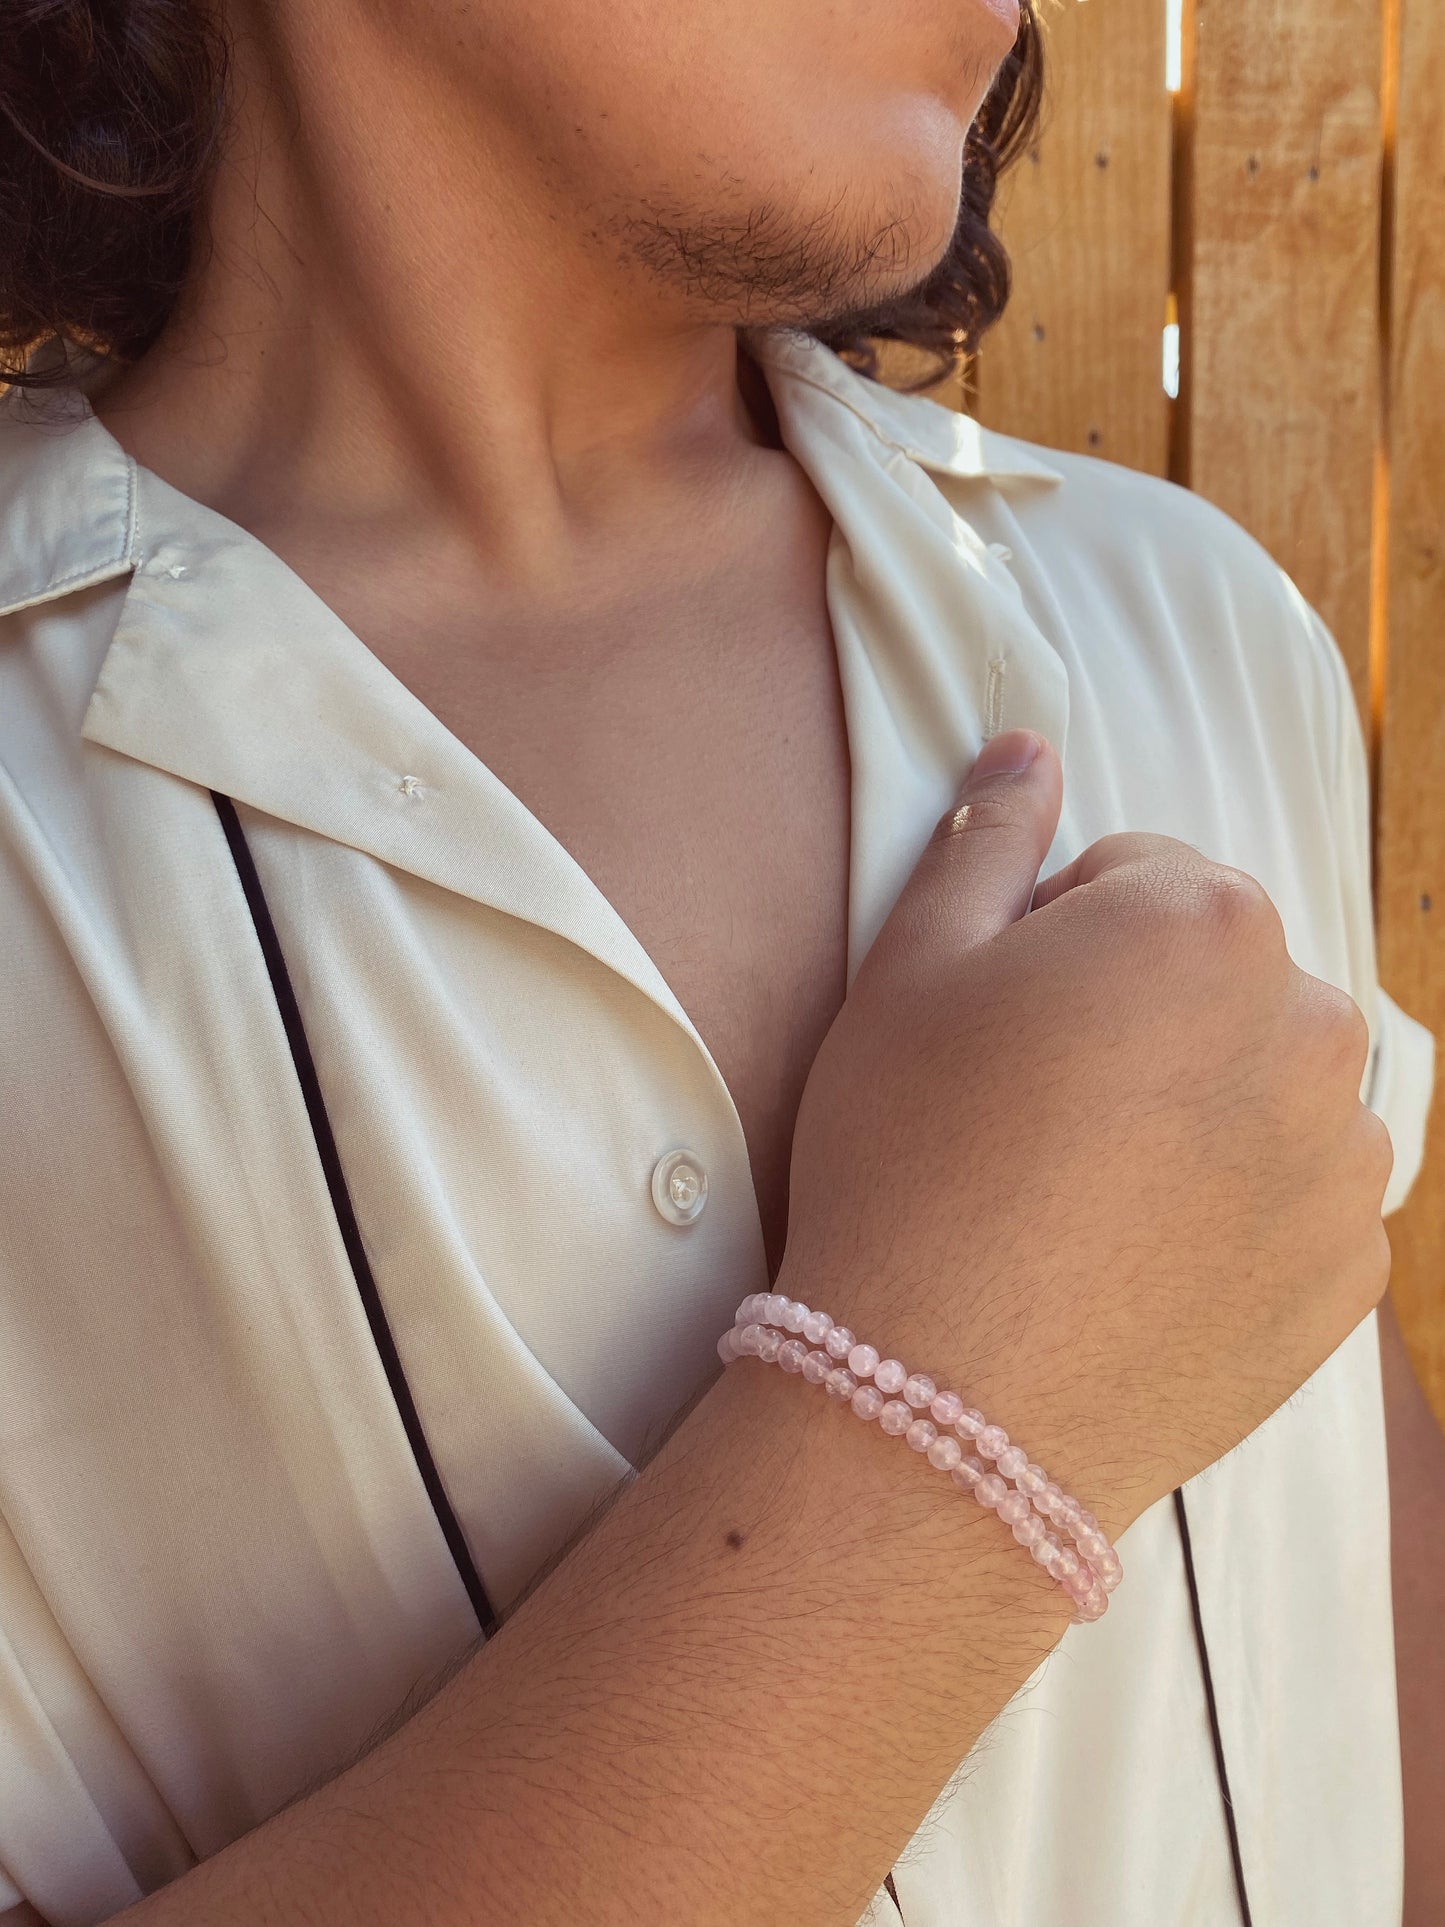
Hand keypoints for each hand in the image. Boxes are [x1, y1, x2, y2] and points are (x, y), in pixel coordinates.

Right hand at [778, 729, 1392, 1535]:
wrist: (945, 1399)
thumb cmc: (909, 1163)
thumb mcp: (907, 971)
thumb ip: (986, 840)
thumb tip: (1026, 748)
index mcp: (1203, 923)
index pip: (1140, 878)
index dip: (1052, 940)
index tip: (998, 1026)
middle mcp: (1310, 1023)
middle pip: (1219, 977)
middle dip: (1144, 1014)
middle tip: (1035, 1113)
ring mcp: (1343, 1159)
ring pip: (1268, 1085)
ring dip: (1203, 1107)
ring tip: (1089, 1193)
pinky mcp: (1350, 1275)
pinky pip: (1301, 1199)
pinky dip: (1242, 1209)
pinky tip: (1143, 1256)